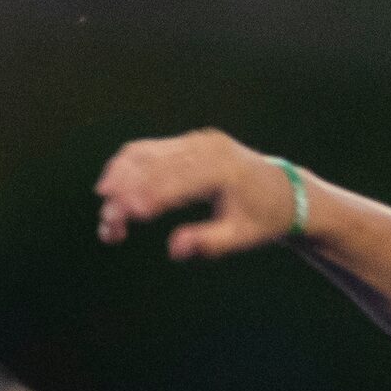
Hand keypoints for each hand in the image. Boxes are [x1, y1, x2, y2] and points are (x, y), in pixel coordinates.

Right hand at [95, 129, 301, 258]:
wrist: (284, 192)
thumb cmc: (263, 218)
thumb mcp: (241, 237)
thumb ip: (209, 242)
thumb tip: (175, 249)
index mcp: (222, 169)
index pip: (175, 180)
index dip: (146, 197)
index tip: (123, 217)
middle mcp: (206, 147)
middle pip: (152, 165)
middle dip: (124, 195)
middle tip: (108, 228)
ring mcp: (195, 140)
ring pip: (143, 153)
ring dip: (118, 181)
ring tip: (107, 216)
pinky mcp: (187, 142)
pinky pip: (148, 149)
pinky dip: (125, 169)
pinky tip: (111, 190)